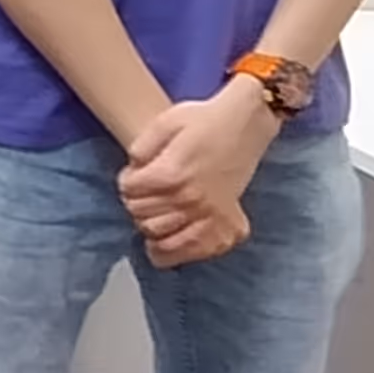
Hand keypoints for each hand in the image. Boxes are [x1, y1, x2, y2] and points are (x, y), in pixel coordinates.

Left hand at [118, 82, 274, 265]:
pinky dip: (174, 251)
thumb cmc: (205, 120)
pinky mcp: (226, 225)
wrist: (246, 123)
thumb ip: (140, 149)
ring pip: (159, 238)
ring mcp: (209, 216)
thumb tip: (132, 172)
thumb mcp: (164, 122)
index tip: (135, 177)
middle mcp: (189, 199)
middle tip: (146, 194)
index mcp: (170, 174)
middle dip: (137, 203)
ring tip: (155, 214)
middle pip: (140, 216)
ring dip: (150, 226)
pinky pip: (192, 252)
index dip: (127, 182)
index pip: (128, 192)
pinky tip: (165, 243)